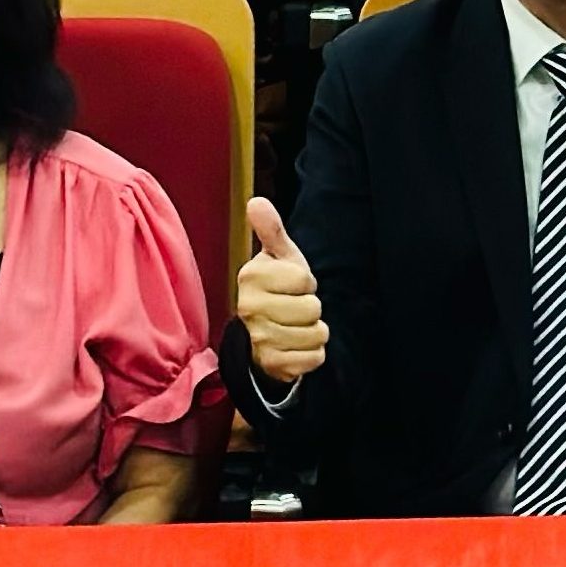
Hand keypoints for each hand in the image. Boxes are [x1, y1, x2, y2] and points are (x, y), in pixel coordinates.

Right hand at [235, 198, 328, 383]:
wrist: (263, 335)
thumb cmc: (277, 288)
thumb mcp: (279, 257)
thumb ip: (271, 230)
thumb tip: (256, 202)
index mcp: (250, 277)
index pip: (304, 279)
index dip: (305, 282)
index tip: (291, 285)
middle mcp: (249, 308)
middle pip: (312, 308)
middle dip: (311, 308)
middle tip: (294, 307)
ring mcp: (259, 339)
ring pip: (316, 334)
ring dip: (314, 331)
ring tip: (296, 326)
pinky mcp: (272, 365)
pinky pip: (315, 358)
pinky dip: (313, 353)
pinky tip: (297, 347)